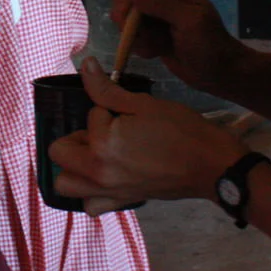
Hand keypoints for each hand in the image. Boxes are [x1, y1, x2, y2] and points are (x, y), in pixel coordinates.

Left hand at [49, 57, 249, 215]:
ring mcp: (108, 192)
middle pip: (59, 152)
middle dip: (76, 137)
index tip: (128, 113)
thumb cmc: (181, 131)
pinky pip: (91, 205)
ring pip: (66, 183)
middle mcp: (97, 173)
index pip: (89, 116)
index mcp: (102, 145)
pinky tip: (105, 177)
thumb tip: (84, 65)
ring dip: (73, 167)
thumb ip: (106, 89)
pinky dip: (90, 194)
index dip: (106, 109)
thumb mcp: (144, 104)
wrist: (211, 165)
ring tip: (96, 154)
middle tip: (102, 130)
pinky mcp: (122, 202)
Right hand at [111, 0, 245, 90]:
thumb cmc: (210, 44)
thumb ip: (159, 3)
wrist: (218, 73)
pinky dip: (140, 46)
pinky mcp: (150, 32)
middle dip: (127, 15)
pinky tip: (157, 52)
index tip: (125, 8)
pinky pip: (132, 34)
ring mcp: (154, 13)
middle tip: (134, 33)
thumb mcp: (188, 21)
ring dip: (136, 35)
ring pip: (126, 16)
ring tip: (156, 46)